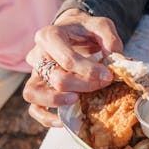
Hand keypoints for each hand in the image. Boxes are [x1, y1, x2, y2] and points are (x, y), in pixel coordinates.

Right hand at [23, 9, 122, 126]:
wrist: (74, 32)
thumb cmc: (86, 31)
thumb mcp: (101, 25)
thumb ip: (109, 37)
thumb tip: (115, 55)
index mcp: (49, 36)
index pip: (66, 58)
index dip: (89, 70)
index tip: (108, 76)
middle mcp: (37, 55)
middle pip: (55, 77)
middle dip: (83, 85)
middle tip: (103, 84)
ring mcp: (35, 73)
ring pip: (34, 93)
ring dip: (58, 101)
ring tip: (78, 100)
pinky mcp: (37, 88)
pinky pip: (34, 108)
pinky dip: (46, 118)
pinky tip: (64, 122)